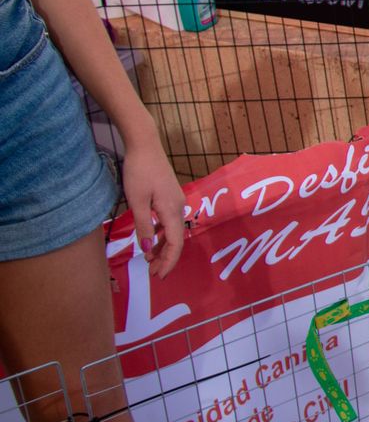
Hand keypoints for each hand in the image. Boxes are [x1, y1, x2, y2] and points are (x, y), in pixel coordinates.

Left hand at [120, 138, 185, 277]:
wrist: (145, 145)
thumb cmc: (139, 172)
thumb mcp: (137, 201)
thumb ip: (143, 226)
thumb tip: (148, 248)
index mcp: (172, 210)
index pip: (175, 243)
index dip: (168, 261)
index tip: (159, 275)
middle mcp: (179, 207)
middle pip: (176, 239)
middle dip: (165, 257)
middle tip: (152, 272)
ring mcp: (176, 201)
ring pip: (173, 230)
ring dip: (162, 246)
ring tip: (149, 259)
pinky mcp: (170, 196)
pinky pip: (169, 221)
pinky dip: (161, 233)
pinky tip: (151, 237)